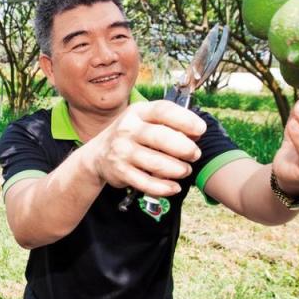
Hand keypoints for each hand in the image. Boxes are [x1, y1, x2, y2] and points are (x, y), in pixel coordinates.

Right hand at [90, 100, 206, 195]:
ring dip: (177, 169)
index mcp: (138, 112)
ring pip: (156, 163)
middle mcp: (128, 129)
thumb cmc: (132, 135)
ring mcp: (122, 151)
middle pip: (161, 137)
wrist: (98, 154)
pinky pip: (146, 183)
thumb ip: (169, 123)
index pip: (163, 111)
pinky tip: (174, 187)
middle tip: (194, 154)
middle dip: (185, 148)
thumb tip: (197, 134)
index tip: (200, 130)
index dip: (186, 120)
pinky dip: (164, 188)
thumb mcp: (145, 120)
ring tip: (185, 170)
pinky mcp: (120, 172)